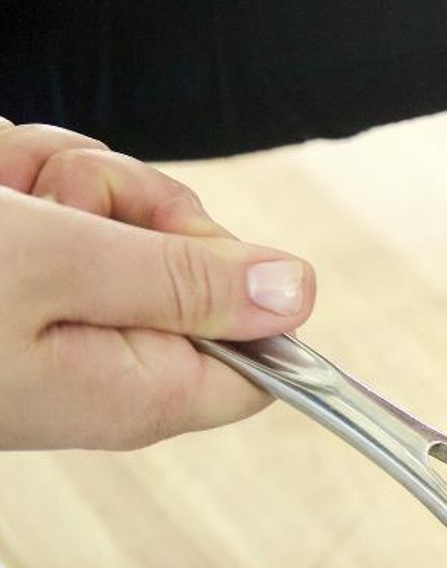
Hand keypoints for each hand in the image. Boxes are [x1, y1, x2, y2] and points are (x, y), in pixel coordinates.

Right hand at [0, 120, 314, 449]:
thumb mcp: (57, 270)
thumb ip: (179, 279)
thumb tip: (296, 293)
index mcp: (140, 390)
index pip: (262, 354)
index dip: (241, 278)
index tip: (180, 240)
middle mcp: (107, 363)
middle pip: (193, 259)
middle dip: (124, 201)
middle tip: (57, 204)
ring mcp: (60, 319)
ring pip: (116, 215)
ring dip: (59, 178)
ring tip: (3, 198)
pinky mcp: (21, 277)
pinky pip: (57, 202)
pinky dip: (20, 177)